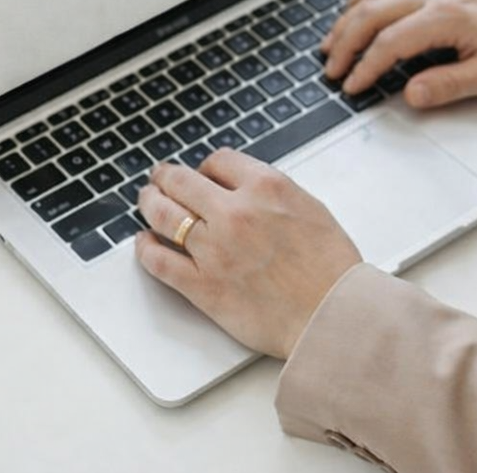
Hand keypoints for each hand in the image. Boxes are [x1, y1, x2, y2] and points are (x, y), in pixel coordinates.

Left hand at [134, 149, 361, 359]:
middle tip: (159, 179)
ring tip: (146, 201)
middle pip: (181, 181)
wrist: (332, 316)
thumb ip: (274, 193)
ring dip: (149, 204)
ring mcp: (214, 249)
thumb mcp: (310, 208)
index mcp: (266, 187)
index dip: (205, 167)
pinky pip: (159, 261)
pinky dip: (145, 248)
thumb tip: (246, 188)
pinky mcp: (202, 286)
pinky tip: (144, 243)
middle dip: (166, 177)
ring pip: (163, 215)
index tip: (202, 174)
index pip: (218, 161)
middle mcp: (235, 212)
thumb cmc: (330, 269)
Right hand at [320, 0, 476, 107]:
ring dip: (348, 21)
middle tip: (331, 71)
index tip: (352, 87)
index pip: (390, 42)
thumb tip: (410, 95)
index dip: (366, 66)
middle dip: (345, 43)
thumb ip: (449, 85)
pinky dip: (364, 6)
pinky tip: (357, 20)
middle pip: (372, 14)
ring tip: (330, 46)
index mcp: (447, 17)